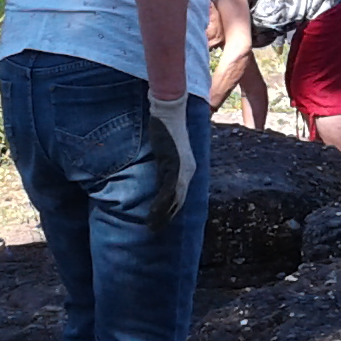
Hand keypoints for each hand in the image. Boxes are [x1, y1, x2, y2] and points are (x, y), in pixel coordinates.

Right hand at [144, 92, 197, 225]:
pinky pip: (169, 191)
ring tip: (152, 227)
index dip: (171, 209)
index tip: (160, 221)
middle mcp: (188, 171)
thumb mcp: (167, 148)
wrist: (169, 110)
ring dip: (163, 215)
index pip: (181, 195)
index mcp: (188, 168)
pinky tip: (153, 215)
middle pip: (179, 201)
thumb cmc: (166, 126)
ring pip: (175, 200)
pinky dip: (161, 205)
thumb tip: (157, 170)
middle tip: (154, 229)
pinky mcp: (174, 166)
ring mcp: (183, 169)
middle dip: (167, 217)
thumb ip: (165, 161)